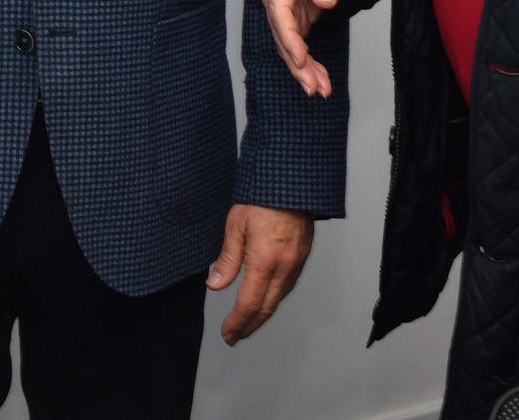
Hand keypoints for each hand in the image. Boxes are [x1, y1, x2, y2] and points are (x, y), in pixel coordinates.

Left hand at [206, 204, 314, 344]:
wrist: (293, 182)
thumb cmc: (262, 198)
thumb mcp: (236, 225)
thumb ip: (227, 259)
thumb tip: (216, 285)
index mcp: (265, 261)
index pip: (250, 304)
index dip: (237, 323)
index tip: (227, 334)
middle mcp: (284, 267)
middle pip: (266, 308)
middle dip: (249, 326)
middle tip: (234, 336)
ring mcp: (296, 264)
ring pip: (278, 299)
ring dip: (261, 315)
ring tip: (247, 323)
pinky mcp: (302, 258)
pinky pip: (287, 287)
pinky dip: (273, 300)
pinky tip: (265, 300)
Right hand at [257, 0, 349, 96]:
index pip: (278, 10)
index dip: (288, 37)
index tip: (300, 59)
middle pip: (280, 32)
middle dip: (296, 62)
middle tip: (312, 85)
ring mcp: (281, 7)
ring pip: (287, 44)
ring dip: (302, 69)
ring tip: (319, 88)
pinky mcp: (292, 18)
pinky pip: (296, 45)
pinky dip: (307, 63)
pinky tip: (318, 79)